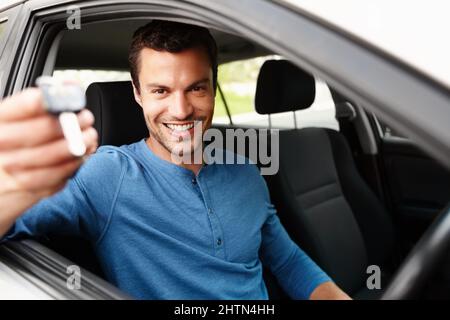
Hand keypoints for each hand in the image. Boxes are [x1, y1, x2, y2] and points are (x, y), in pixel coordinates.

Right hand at [0, 88, 97, 225]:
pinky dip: (72, 166)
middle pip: (37, 133)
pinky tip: (81, 157)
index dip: (42, 102)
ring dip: (75, 146)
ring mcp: (11, 170)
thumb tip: (70, 84)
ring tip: (89, 137)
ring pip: (49, 158)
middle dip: (68, 124)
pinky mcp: (24, 190)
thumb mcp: (15, 123)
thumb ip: (41, 104)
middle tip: (86, 118)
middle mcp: (0, 146)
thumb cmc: (9, 149)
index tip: (65, 96)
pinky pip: (53, 179)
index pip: (15, 108)